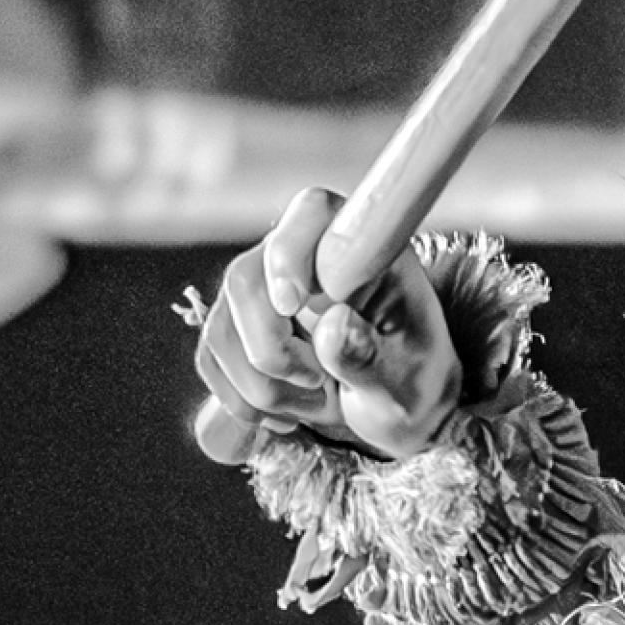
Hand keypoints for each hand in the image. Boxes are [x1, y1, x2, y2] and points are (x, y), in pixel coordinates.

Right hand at [191, 187, 462, 467]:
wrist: (400, 404)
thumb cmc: (412, 383)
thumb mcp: (406, 384)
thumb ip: (368, 356)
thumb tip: (333, 326)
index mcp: (357, 247)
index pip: (312, 213)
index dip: (289, 254)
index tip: (292, 303)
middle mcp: (302, 252)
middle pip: (244, 283)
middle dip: (271, 354)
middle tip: (318, 385)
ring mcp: (263, 285)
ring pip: (222, 331)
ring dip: (262, 388)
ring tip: (316, 404)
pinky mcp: (239, 323)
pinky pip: (212, 359)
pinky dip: (242, 400)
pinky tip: (286, 412)